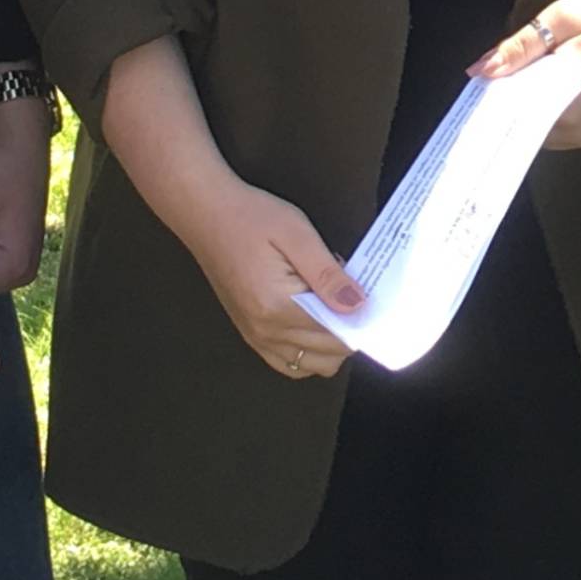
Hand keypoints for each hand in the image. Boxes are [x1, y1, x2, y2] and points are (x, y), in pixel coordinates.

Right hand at [180, 173, 363, 380]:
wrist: (205, 213)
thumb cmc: (252, 216)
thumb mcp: (297, 235)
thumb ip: (329, 275)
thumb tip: (359, 306)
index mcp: (278, 306)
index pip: (336, 334)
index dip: (362, 321)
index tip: (375, 300)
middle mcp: (265, 330)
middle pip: (326, 355)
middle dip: (349, 332)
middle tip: (354, 296)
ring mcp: (254, 336)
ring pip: (309, 365)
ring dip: (330, 346)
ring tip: (335, 309)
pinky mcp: (249, 333)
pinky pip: (286, 362)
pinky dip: (307, 353)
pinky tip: (314, 324)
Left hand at [472, 0, 580, 150]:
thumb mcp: (561, 19)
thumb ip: (520, 46)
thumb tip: (479, 70)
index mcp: (565, 97)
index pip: (512, 113)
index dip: (488, 103)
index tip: (470, 95)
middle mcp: (576, 127)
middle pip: (523, 124)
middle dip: (505, 103)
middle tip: (491, 80)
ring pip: (538, 130)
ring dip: (525, 109)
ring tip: (518, 80)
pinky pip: (557, 131)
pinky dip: (544, 113)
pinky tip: (541, 89)